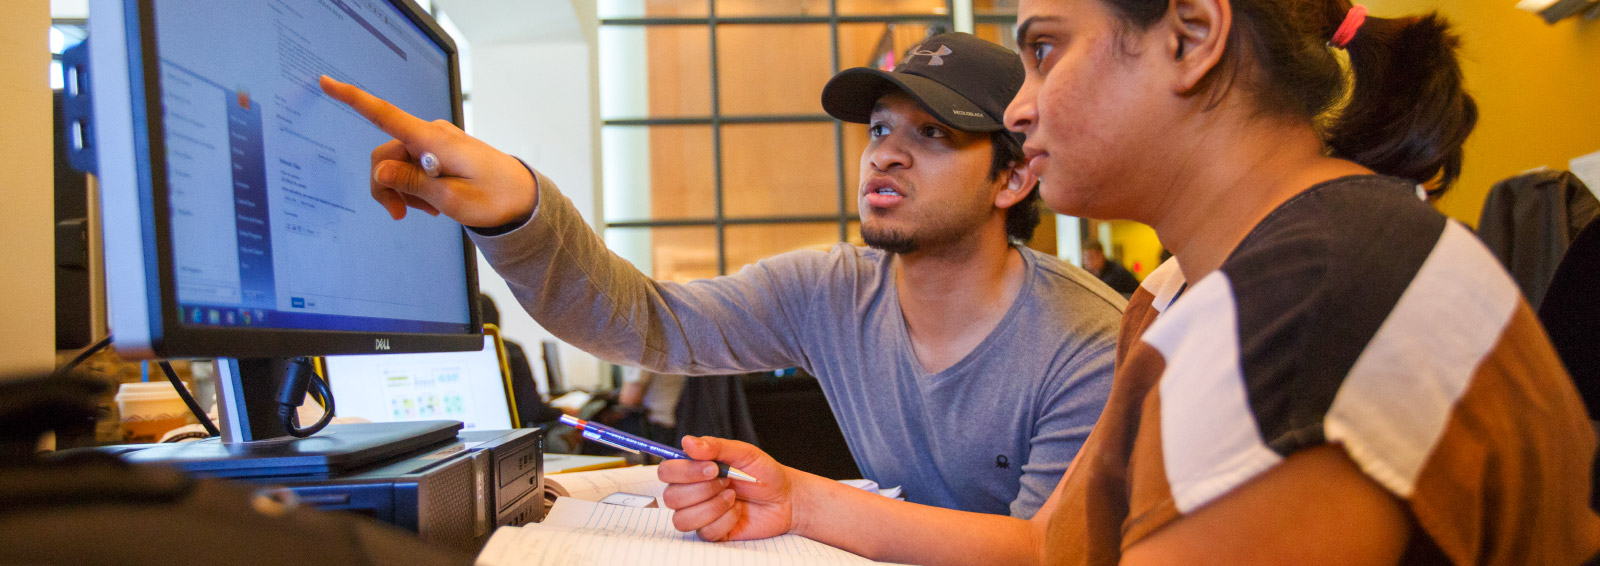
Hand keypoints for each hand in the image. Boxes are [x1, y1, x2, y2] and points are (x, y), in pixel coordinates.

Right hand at [318, 76, 537, 226]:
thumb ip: (412, 184)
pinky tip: (434, 203)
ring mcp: (434, 141)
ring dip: (403, 190)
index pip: (385, 115)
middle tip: (400, 216)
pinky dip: (415, 186)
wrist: (522, 199)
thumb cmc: (494, 199)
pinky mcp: (438, 151)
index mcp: (433, 141)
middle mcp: (431, 134)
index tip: (325, 82)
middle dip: (386, 186)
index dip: (353, 99)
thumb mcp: (451, 200)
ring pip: (395, 164)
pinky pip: (412, 166)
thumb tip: (378, 171)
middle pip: (384, 155)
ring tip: (431, 210)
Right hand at [658, 436, 796, 541]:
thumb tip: (686, 442)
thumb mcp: (743, 452)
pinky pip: (704, 532)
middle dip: (702, 490)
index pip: (667, 471)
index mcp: (694, 469)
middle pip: (670, 497)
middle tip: (727, 482)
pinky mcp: (711, 532)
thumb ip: (715, 446)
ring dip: (711, 507)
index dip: (684, 471)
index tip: (712, 468)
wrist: (785, 498)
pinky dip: (724, 520)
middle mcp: (691, 492)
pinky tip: (737, 512)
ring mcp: (699, 514)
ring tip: (732, 497)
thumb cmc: (763, 473)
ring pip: (682, 519)